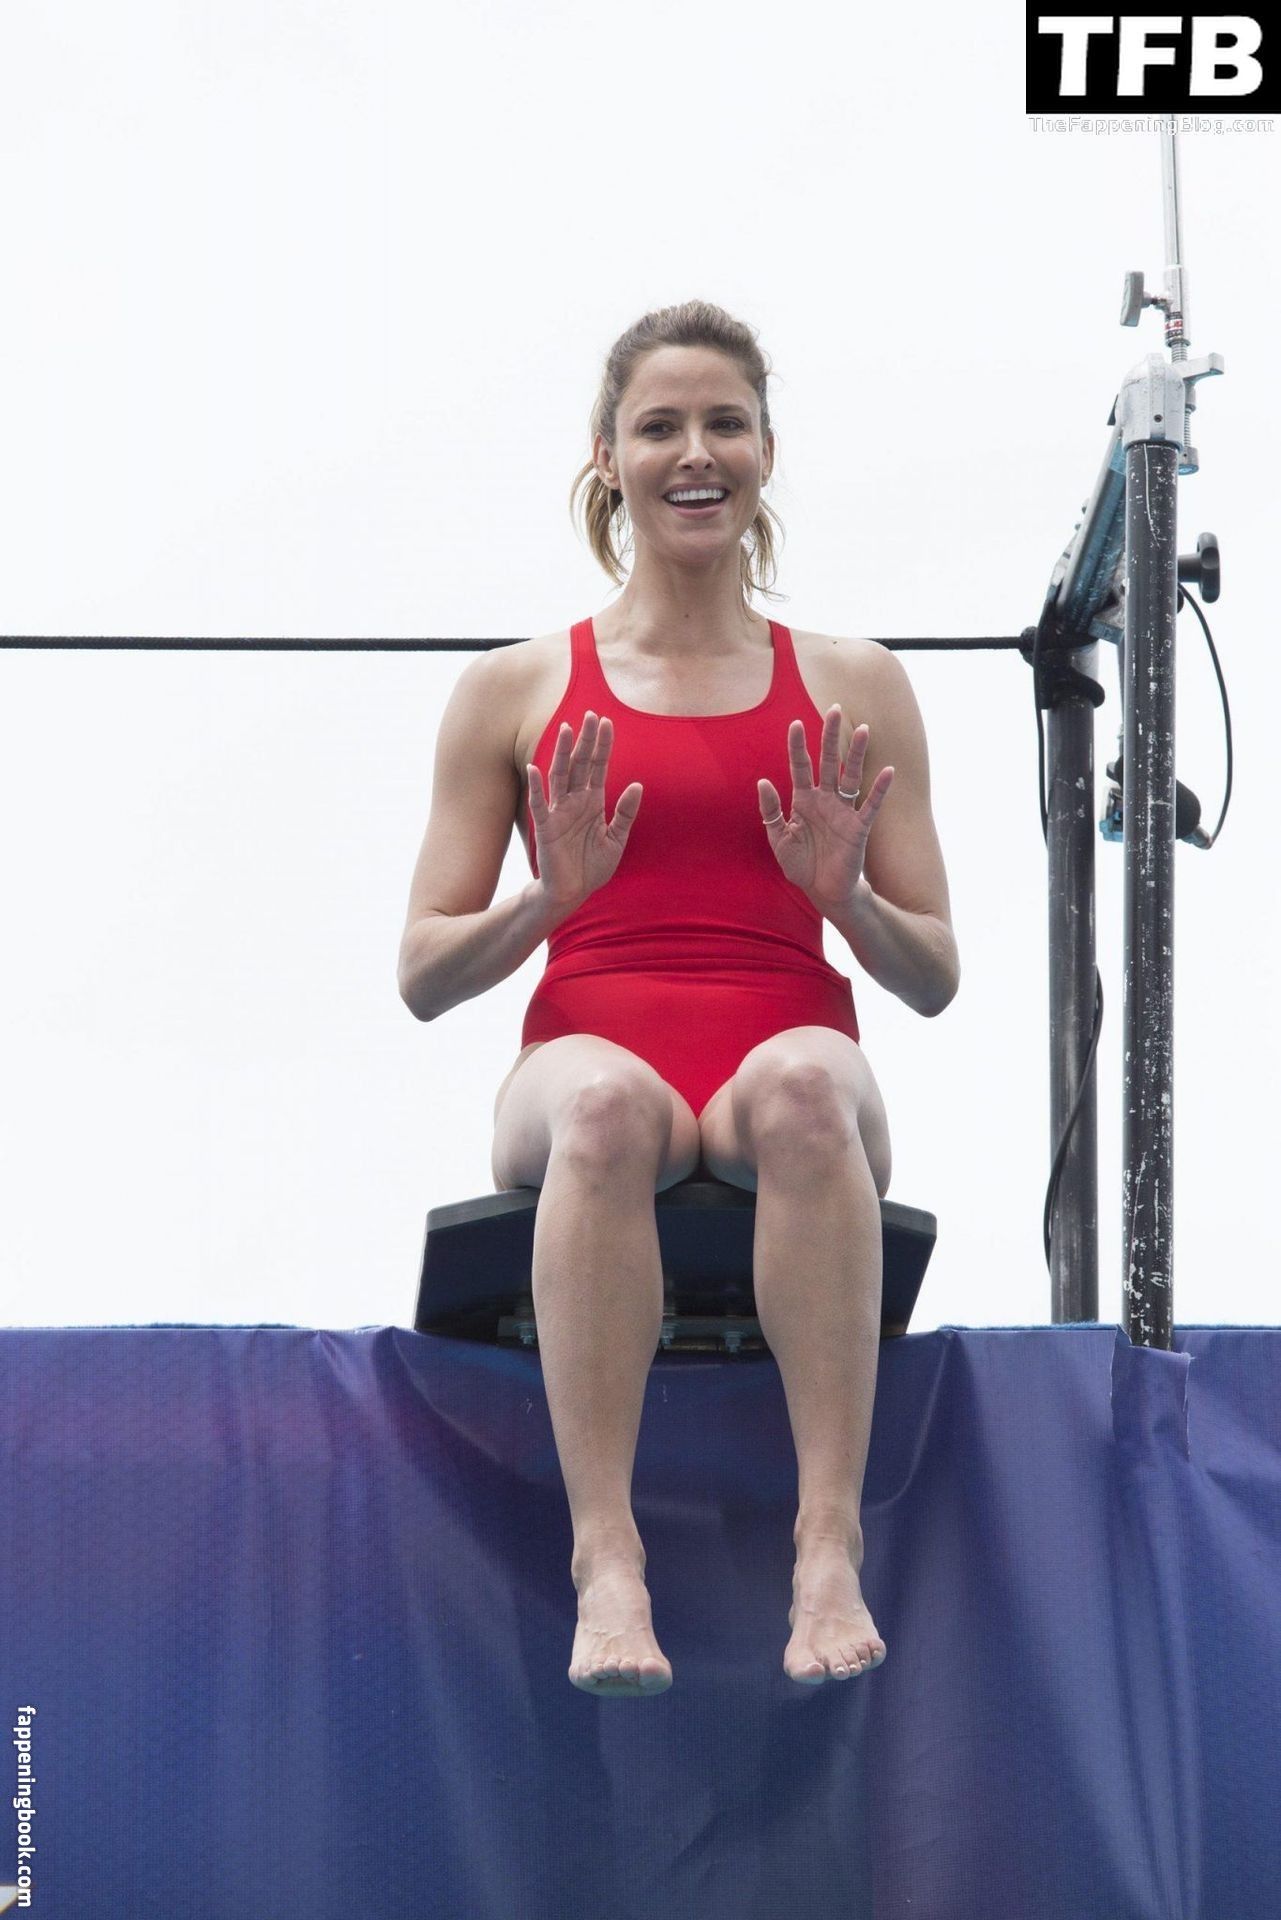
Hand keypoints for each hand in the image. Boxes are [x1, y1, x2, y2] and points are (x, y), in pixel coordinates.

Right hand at [527, 712, 641, 908]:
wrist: (573, 893)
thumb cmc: (592, 866)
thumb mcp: (617, 839)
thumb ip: (625, 813)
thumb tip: (637, 785)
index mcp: (593, 802)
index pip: (598, 767)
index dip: (602, 745)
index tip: (607, 722)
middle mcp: (575, 801)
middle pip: (580, 764)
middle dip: (585, 740)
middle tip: (591, 715)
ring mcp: (559, 812)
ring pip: (560, 776)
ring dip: (563, 753)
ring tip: (566, 729)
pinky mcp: (546, 828)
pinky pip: (539, 804)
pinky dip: (536, 786)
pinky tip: (535, 767)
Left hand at [758, 706, 893, 910]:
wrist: (822, 891)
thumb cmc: (800, 864)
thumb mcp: (778, 839)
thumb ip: (770, 812)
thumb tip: (762, 782)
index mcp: (803, 800)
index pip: (800, 766)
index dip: (797, 746)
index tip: (795, 723)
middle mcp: (825, 800)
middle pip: (829, 762)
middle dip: (831, 736)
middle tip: (835, 710)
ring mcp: (843, 811)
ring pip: (851, 776)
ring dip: (857, 754)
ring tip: (863, 729)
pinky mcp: (859, 828)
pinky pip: (871, 805)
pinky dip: (879, 789)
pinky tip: (888, 771)